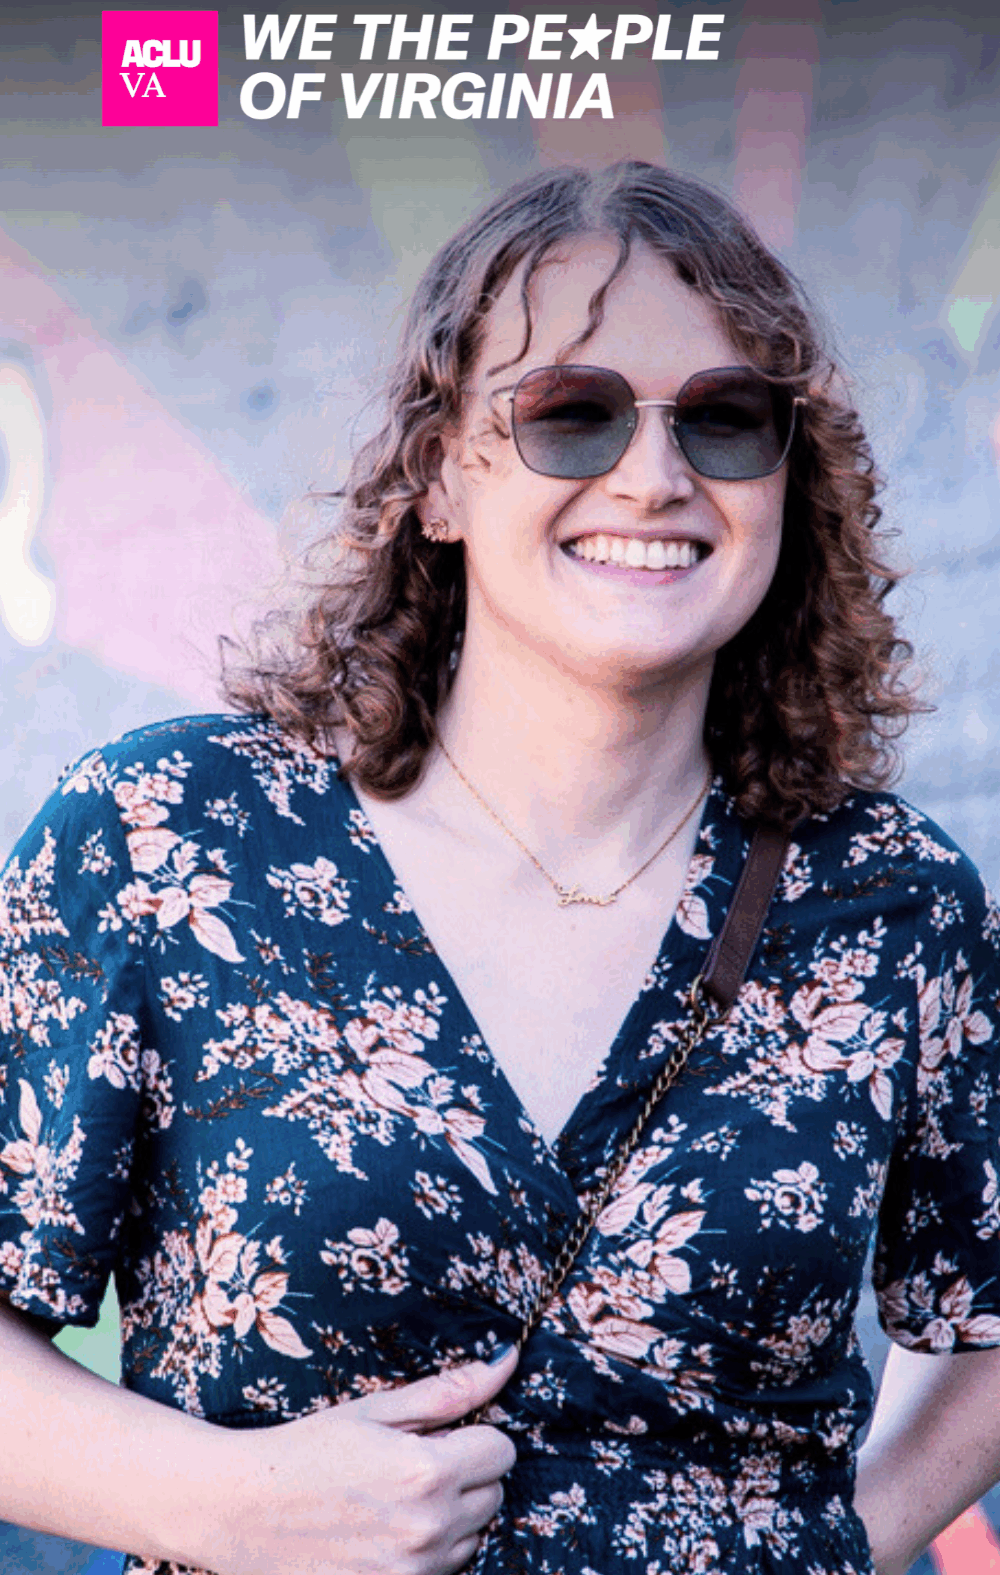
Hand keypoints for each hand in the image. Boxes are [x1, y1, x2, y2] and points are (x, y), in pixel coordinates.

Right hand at [197, 1346, 519, 1574]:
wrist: (240, 1511)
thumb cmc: (307, 1449)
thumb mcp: (375, 1410)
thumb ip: (449, 1391)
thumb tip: (508, 1360)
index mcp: (426, 1472)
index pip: (502, 1451)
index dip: (474, 1436)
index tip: (440, 1435)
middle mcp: (428, 1528)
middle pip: (492, 1494)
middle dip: (464, 1474)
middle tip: (409, 1464)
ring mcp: (412, 1572)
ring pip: (472, 1536)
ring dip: (449, 1516)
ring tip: (392, 1499)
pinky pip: (443, 1571)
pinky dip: (426, 1551)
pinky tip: (384, 1533)